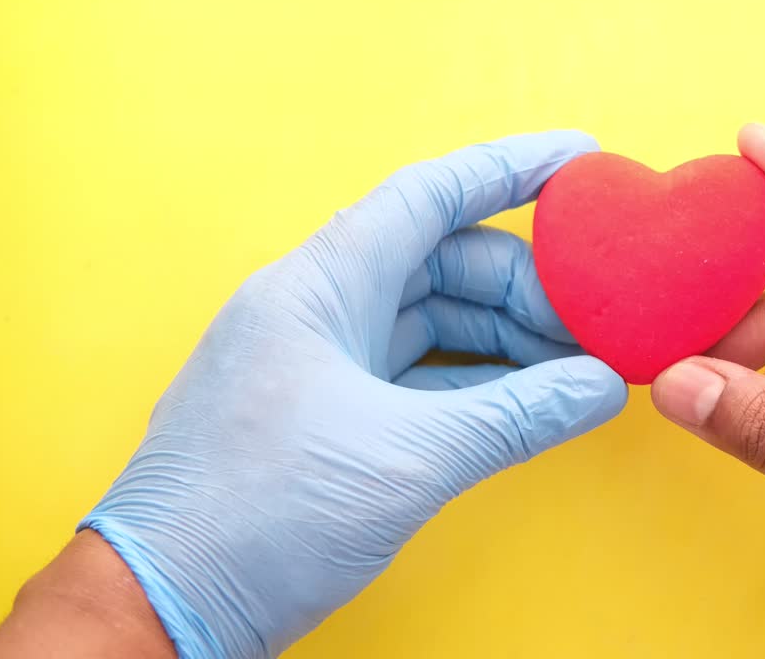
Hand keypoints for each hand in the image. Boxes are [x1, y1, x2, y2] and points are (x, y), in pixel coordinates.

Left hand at [74, 132, 627, 657]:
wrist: (166, 605)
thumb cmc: (256, 518)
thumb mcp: (407, 459)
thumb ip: (516, 416)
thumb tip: (599, 388)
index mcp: (318, 287)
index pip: (428, 196)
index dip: (509, 168)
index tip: (579, 159)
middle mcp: (315, 308)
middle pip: (440, 260)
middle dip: (524, 282)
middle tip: (593, 317)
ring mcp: (317, 360)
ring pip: (429, 316)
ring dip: (503, 336)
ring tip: (571, 365)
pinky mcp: (324, 412)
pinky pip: (415, 369)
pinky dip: (472, 378)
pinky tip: (523, 399)